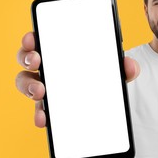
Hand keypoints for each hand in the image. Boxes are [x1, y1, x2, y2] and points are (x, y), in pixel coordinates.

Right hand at [15, 31, 139, 127]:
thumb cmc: (105, 78)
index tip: (33, 38)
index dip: (33, 38)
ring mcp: (46, 88)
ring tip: (40, 91)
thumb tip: (130, 65)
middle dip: (27, 57)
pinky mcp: (49, 108)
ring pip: (26, 83)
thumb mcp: (116, 72)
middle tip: (36, 61)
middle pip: (27, 59)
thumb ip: (125, 68)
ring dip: (28, 86)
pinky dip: (40, 114)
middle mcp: (49, 68)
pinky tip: (44, 119)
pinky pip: (39, 110)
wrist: (107, 106)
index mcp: (62, 53)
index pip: (42, 40)